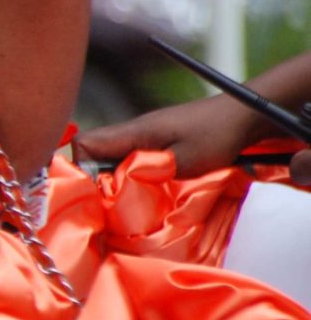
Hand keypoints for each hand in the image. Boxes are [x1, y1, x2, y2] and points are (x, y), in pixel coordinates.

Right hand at [77, 98, 310, 185]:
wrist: (243, 115)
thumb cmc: (215, 135)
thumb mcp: (182, 160)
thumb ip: (147, 170)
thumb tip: (115, 185)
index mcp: (131, 131)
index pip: (83, 143)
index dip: (78, 167)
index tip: (90, 193)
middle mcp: (131, 131)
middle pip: (92, 152)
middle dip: (93, 178)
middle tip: (106, 204)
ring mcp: (143, 135)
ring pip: (110, 157)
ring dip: (113, 178)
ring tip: (124, 201)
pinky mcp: (156, 141)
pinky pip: (129, 158)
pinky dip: (129, 174)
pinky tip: (144, 189)